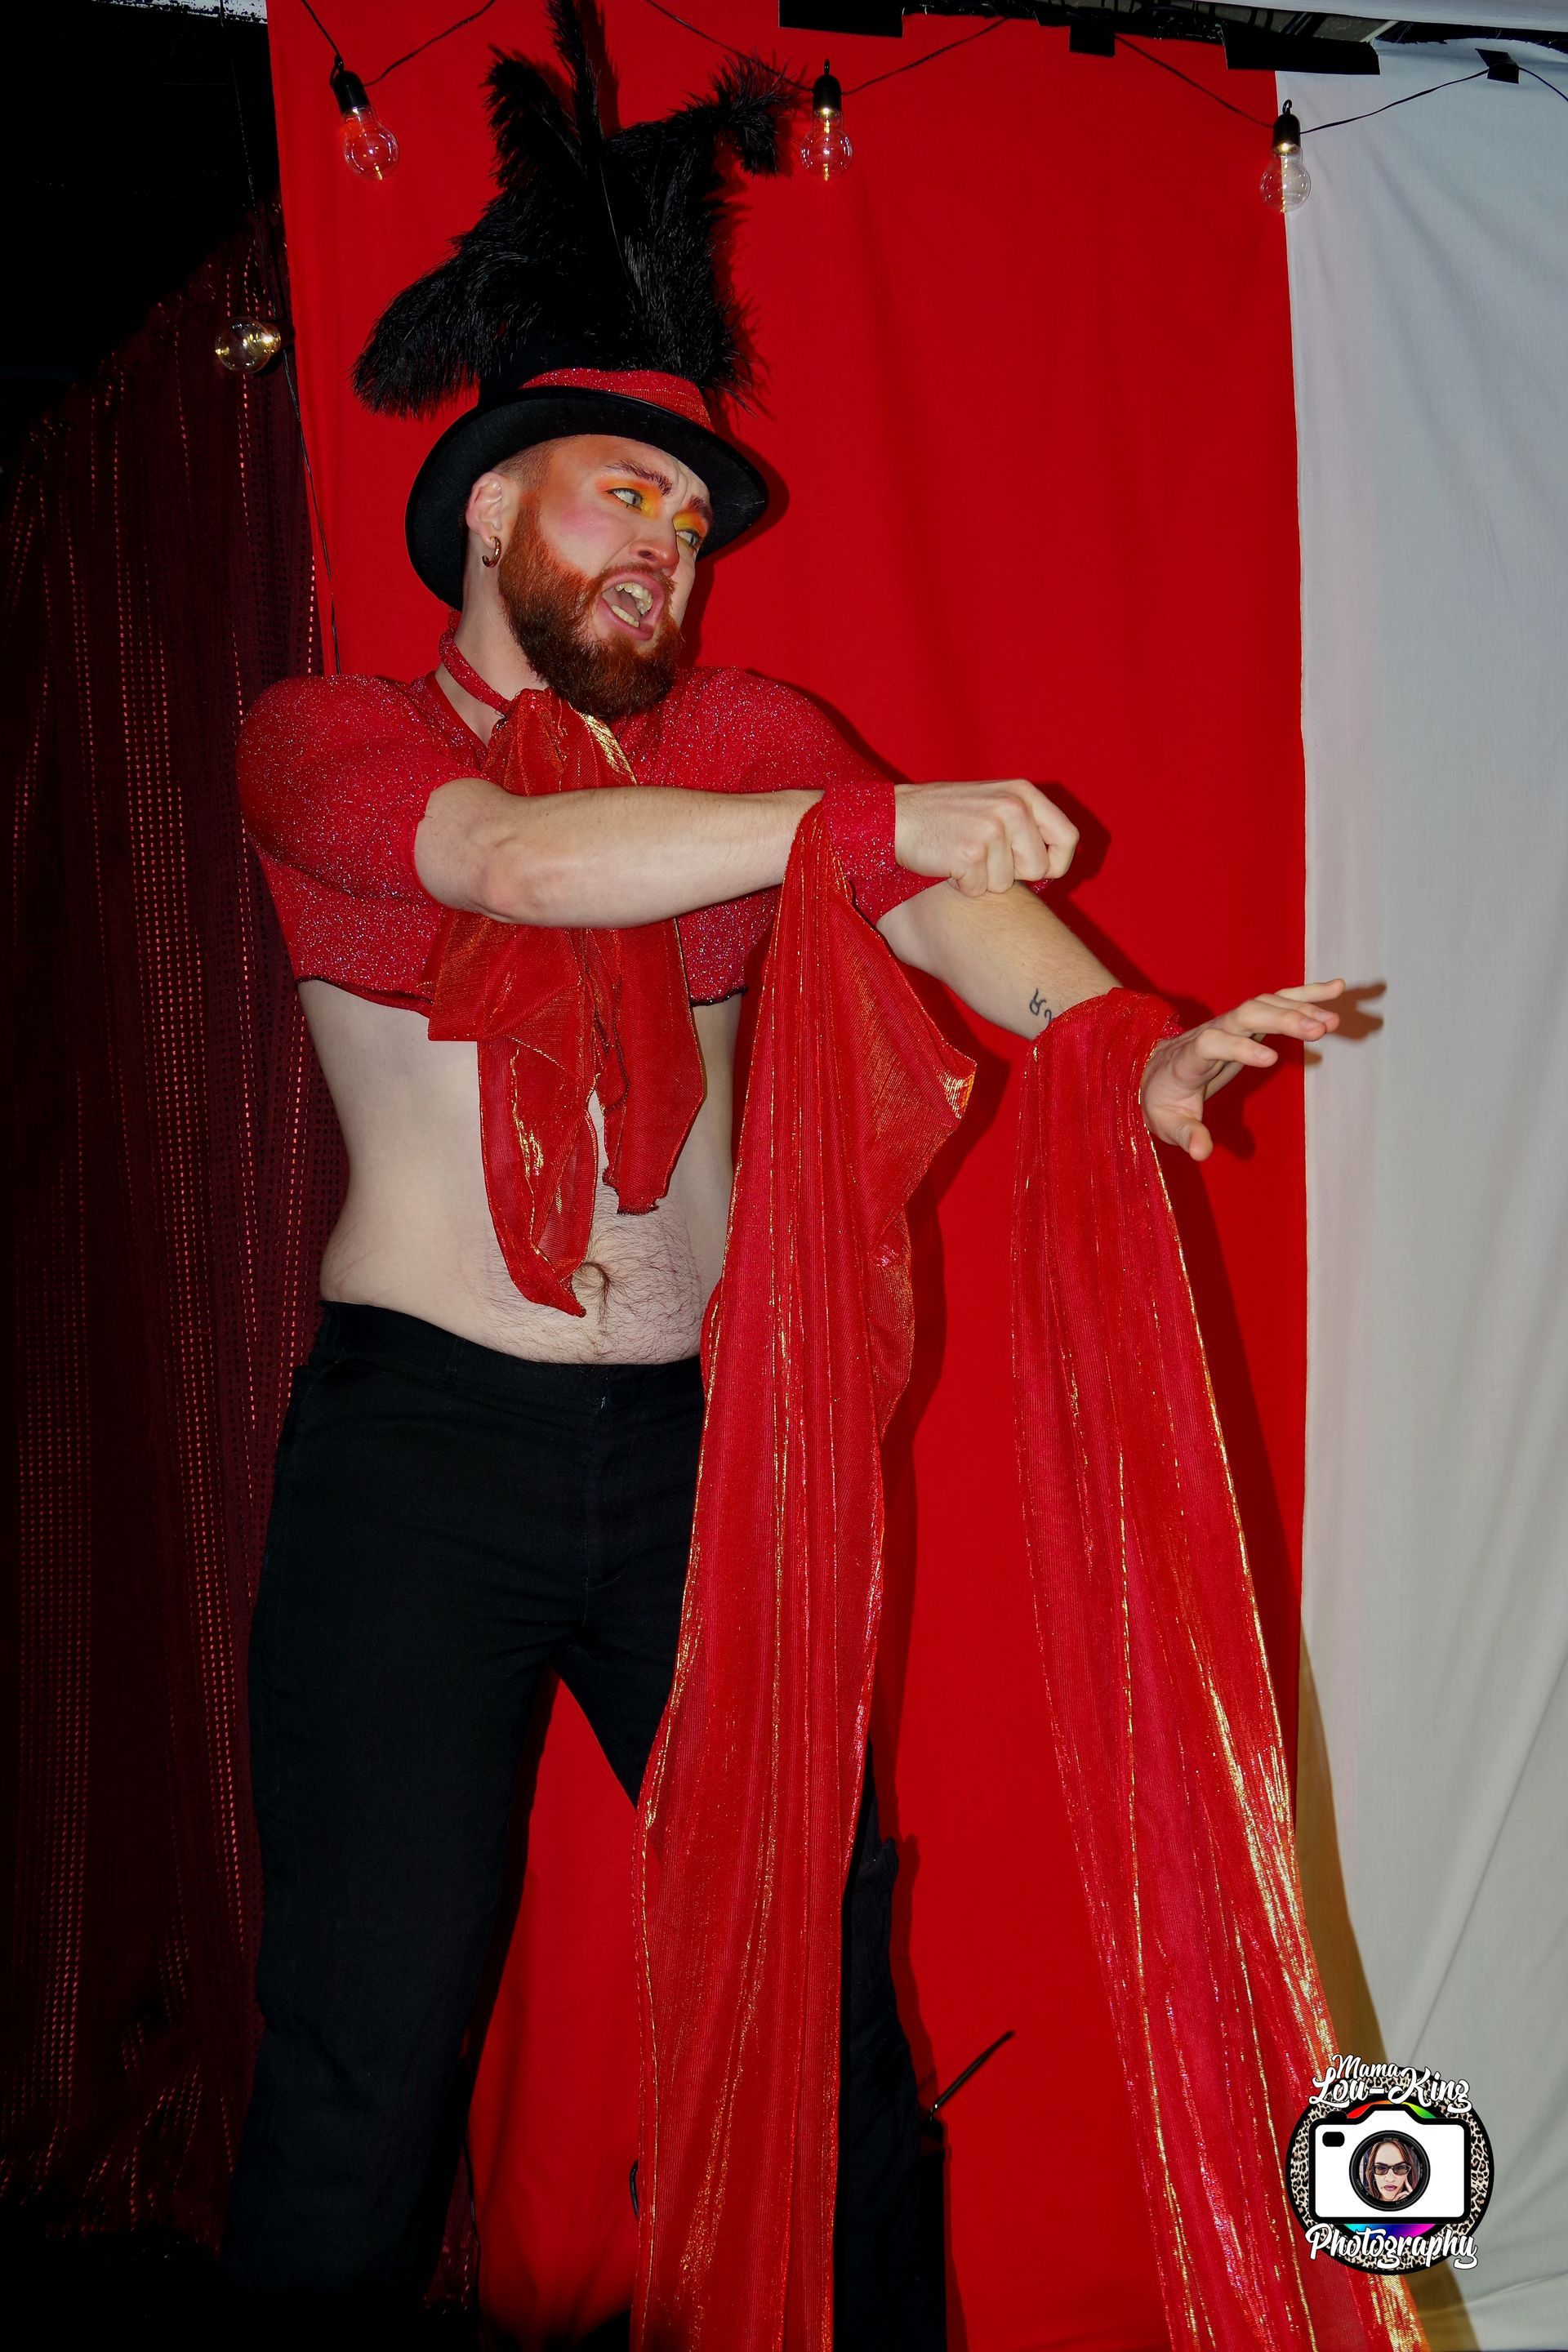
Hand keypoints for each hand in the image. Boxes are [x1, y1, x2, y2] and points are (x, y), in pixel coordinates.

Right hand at [894, 780, 1078, 897]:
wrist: (896, 817)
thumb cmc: (945, 815)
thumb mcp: (993, 802)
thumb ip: (1026, 824)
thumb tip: (1057, 865)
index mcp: (1023, 793)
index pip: (1067, 838)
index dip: (1057, 863)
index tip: (1040, 872)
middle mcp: (1012, 807)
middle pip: (1038, 868)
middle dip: (1013, 873)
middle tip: (982, 854)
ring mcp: (990, 830)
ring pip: (1006, 883)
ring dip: (983, 879)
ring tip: (961, 854)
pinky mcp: (968, 854)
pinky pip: (979, 890)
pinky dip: (963, 887)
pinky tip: (947, 864)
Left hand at [1140, 980, 1343, 1159]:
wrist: (1155, 1072)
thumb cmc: (1163, 1100)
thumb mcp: (1166, 1123)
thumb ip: (1184, 1134)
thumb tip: (1200, 1152)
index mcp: (1189, 1059)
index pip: (1211, 1043)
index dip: (1238, 1047)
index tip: (1270, 1060)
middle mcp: (1211, 1031)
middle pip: (1245, 1015)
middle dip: (1282, 1019)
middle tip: (1320, 1029)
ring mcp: (1230, 1022)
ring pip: (1265, 1004)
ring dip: (1299, 1008)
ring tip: (1333, 1021)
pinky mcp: (1247, 1020)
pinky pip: (1277, 1001)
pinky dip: (1306, 994)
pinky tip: (1336, 989)